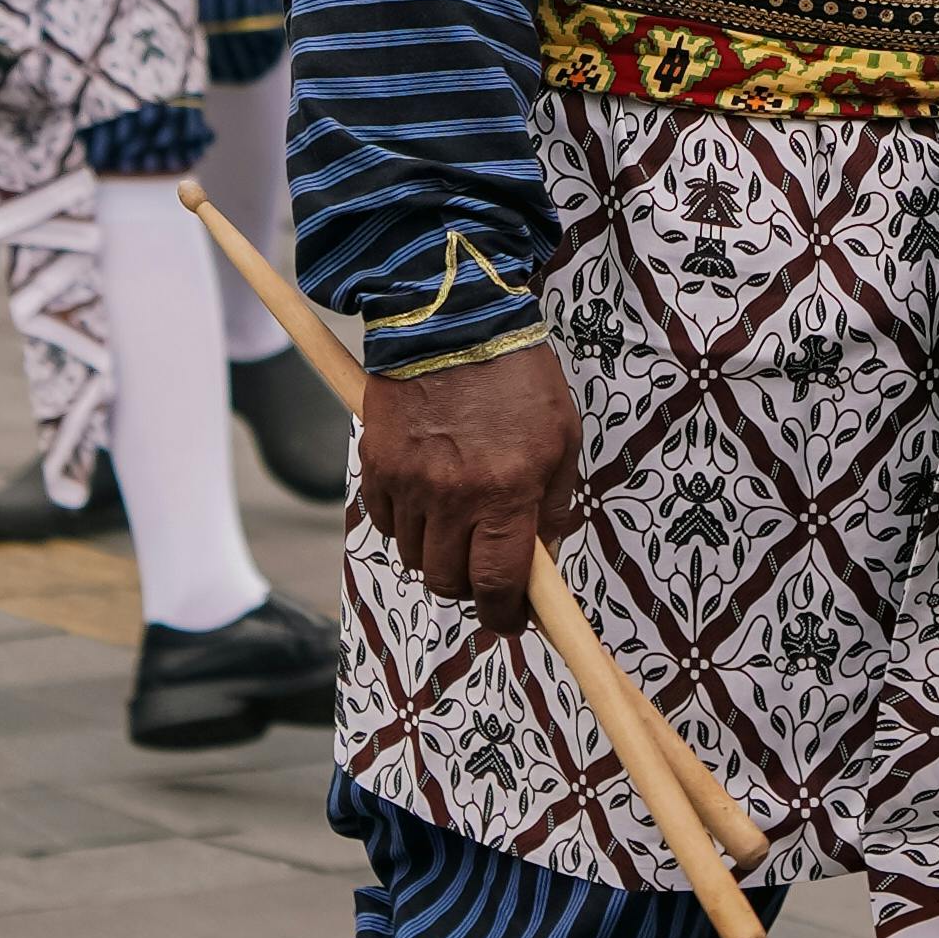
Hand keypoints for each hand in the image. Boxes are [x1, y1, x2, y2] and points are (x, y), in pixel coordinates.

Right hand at [356, 340, 582, 637]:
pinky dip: (406, 524)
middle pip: (450, 582)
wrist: (454, 318)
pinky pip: (386, 523)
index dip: (507, 616)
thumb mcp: (561, 439)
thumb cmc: (517, 377)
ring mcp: (409, 482)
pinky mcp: (377, 464)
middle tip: (486, 563)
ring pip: (415, 557)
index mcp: (507, 491)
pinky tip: (427, 496)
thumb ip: (555, 507)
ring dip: (438, 554)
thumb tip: (545, 562)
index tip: (514, 619)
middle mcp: (454, 495)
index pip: (499, 584)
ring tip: (458, 519)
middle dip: (472, 586)